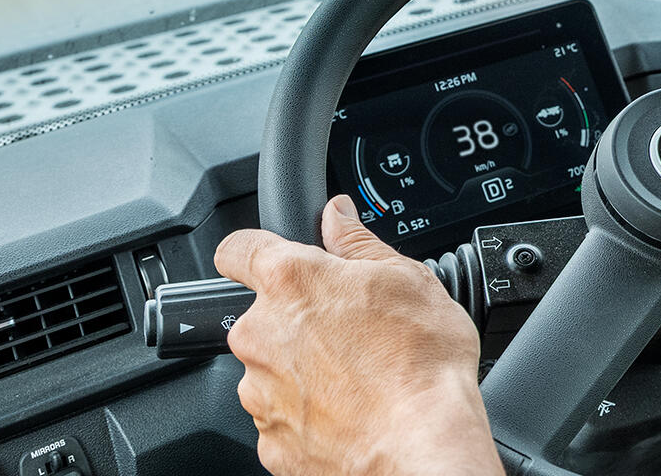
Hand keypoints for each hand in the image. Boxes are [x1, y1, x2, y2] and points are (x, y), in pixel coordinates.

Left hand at [215, 196, 502, 475]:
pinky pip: (283, 418)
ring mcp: (260, 395)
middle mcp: (261, 337)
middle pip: (262, 317)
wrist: (422, 445)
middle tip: (351, 331)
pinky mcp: (271, 443)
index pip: (238, 249)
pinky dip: (310, 414)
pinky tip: (351, 412)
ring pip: (272, 370)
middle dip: (298, 320)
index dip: (254, 249)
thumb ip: (358, 243)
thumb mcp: (408, 279)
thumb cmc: (421, 364)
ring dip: (302, 370)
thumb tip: (337, 215)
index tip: (271, 258)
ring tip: (357, 378)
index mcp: (290, 283)